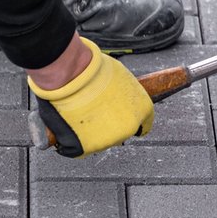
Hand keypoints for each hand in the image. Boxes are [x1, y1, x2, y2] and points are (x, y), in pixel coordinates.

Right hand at [28, 37, 153, 157]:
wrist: (71, 76)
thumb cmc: (93, 70)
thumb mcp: (119, 75)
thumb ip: (123, 91)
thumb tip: (117, 96)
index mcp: (143, 108)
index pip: (146, 122)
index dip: (133, 119)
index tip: (126, 119)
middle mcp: (130, 127)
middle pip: (121, 131)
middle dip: (110, 123)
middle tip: (94, 110)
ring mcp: (110, 139)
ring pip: (101, 139)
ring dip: (92, 130)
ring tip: (79, 112)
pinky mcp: (89, 147)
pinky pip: (81, 146)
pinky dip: (75, 138)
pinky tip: (70, 124)